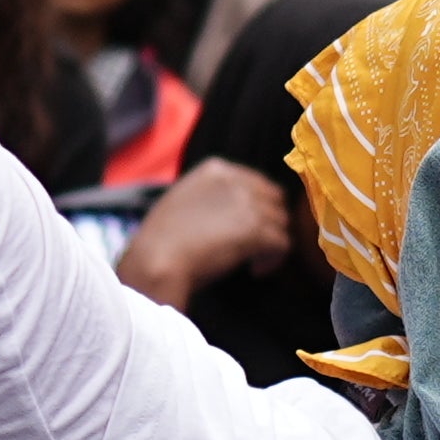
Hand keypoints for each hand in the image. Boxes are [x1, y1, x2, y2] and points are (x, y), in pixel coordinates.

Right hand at [113, 159, 300, 308]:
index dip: (258, 210)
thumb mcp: (185, 201)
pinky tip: (255, 270)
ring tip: (253, 262)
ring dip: (270, 244)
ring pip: (281, 222)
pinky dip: (273, 260)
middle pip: (275, 201)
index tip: (246, 231)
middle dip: (269, 225)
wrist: (157, 260)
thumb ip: (213, 198)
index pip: (257, 183)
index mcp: (216, 169)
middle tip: (256, 248)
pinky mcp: (256, 229)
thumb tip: (236, 214)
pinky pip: (282, 244)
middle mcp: (235, 180)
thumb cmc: (162, 241)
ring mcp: (248, 203)